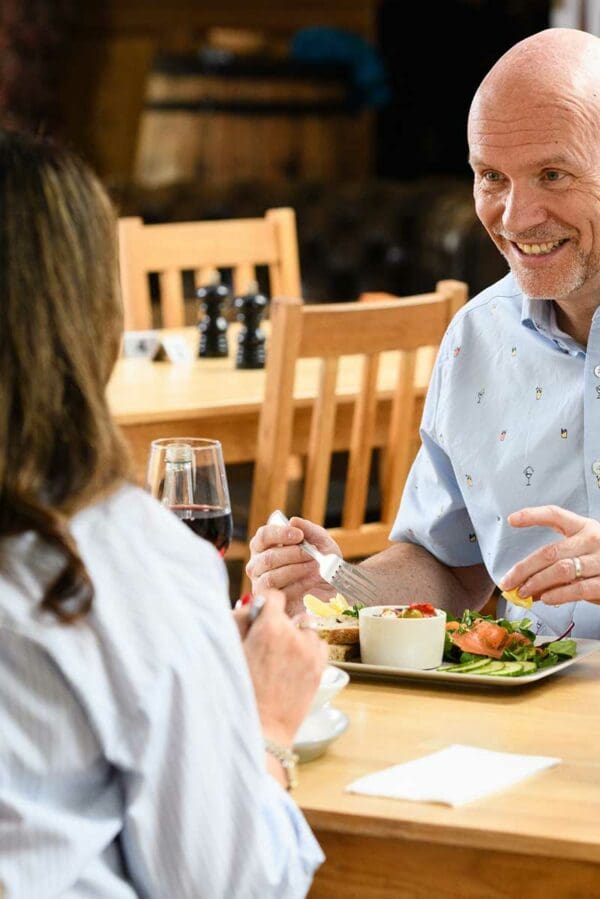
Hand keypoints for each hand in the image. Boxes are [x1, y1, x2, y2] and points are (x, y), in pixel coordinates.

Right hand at [238, 590, 327, 745]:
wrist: (261, 730)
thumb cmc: (239, 691)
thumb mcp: (230, 649)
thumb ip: (240, 620)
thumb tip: (252, 603)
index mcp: (269, 628)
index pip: (273, 596)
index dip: (263, 606)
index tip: (259, 617)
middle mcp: (294, 635)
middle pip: (289, 614)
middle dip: (277, 624)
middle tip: (264, 644)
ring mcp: (311, 652)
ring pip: (307, 628)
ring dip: (296, 635)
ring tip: (280, 657)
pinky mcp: (321, 668)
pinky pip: (319, 645)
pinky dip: (309, 649)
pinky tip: (294, 664)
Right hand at [246, 516, 339, 613]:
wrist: (331, 590)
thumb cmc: (322, 564)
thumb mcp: (322, 543)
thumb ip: (310, 530)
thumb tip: (293, 521)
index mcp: (266, 545)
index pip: (263, 536)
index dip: (280, 533)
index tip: (299, 535)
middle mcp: (259, 563)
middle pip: (268, 557)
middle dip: (293, 555)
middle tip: (312, 555)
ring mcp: (261, 582)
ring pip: (271, 576)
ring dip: (296, 570)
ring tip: (314, 567)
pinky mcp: (269, 599)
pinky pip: (278, 591)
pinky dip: (298, 585)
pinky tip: (311, 581)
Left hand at [499, 505, 599, 605]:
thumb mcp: (582, 553)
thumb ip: (556, 563)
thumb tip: (524, 583)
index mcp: (584, 527)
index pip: (555, 514)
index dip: (533, 515)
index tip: (512, 520)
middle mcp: (593, 539)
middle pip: (550, 551)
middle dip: (524, 569)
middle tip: (508, 582)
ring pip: (561, 570)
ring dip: (537, 583)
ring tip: (523, 593)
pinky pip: (578, 588)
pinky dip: (559, 595)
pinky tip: (546, 599)